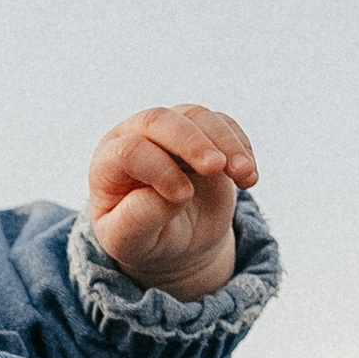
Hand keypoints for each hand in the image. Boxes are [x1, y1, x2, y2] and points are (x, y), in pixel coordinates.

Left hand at [87, 102, 257, 301]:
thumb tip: (173, 195)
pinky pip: (222, 123)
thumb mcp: (130, 242)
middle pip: (159, 120)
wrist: (174, 240)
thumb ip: (139, 219)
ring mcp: (170, 132)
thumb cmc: (143, 239)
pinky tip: (249, 176)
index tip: (182, 197)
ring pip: (196, 116)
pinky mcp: (203, 134)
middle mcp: (135, 137)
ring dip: (225, 142)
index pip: (129, 151)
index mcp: (109, 163)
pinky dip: (240, 145)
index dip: (158, 169)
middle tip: (216, 167)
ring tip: (244, 176)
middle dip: (191, 141)